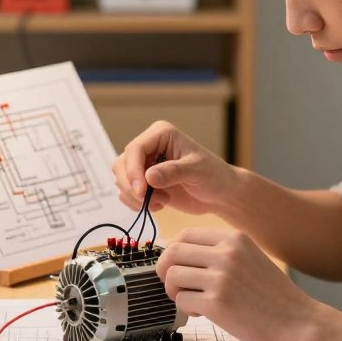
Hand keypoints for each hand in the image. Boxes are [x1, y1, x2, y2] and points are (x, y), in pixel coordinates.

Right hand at [111, 121, 237, 214]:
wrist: (220, 194)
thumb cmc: (214, 176)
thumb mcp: (197, 171)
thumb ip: (173, 172)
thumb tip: (149, 177)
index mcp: (161, 134)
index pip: (135, 149)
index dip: (133, 171)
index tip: (141, 192)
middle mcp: (149, 147)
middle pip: (121, 164)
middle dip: (132, 186)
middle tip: (148, 201)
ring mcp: (145, 165)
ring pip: (121, 180)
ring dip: (136, 197)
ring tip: (162, 202)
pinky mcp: (144, 182)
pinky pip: (126, 193)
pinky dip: (137, 204)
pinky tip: (159, 205)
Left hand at [156, 227, 317, 340]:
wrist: (298, 321)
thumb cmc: (273, 294)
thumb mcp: (250, 257)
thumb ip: (221, 251)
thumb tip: (181, 252)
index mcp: (234, 239)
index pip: (186, 234)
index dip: (173, 250)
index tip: (175, 264)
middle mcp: (226, 253)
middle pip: (173, 252)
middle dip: (166, 270)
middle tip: (175, 285)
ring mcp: (221, 278)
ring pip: (172, 275)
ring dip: (175, 291)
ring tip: (192, 299)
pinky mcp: (217, 303)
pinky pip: (181, 300)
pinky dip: (186, 308)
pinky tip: (202, 312)